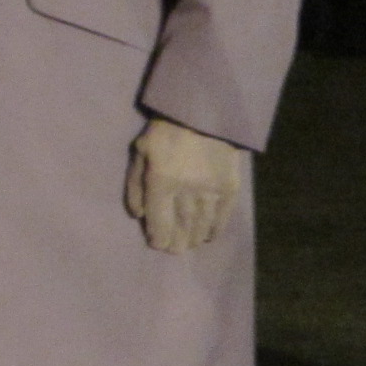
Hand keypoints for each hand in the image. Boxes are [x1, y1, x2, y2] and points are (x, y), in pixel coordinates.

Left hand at [125, 117, 244, 252]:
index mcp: (161, 179)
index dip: (158, 236)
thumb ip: (135, 184)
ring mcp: (211, 190)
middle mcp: (187, 189)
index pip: (159, 219)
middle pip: (182, 225)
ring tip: (188, 246)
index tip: (157, 245)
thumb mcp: (141, 152)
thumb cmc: (164, 132)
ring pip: (202, 224)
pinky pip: (222, 216)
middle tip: (173, 251)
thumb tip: (138, 215)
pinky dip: (215, 229)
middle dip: (176, 242)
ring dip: (194, 238)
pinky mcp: (230, 187)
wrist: (204, 114)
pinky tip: (208, 236)